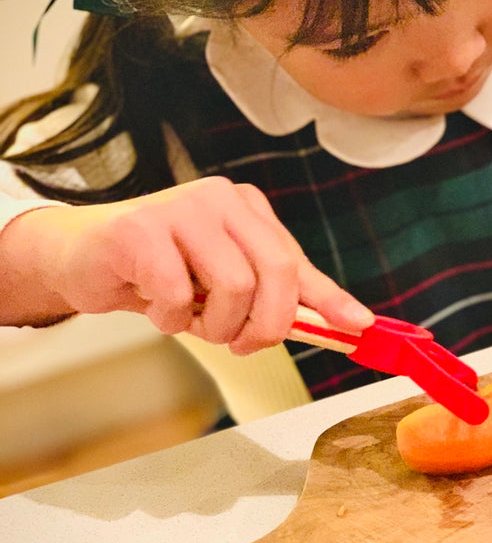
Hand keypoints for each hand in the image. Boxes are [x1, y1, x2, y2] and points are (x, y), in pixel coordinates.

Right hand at [4, 177, 372, 353]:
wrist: (83, 257)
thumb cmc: (159, 272)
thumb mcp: (224, 284)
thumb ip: (278, 297)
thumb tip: (346, 322)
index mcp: (246, 208)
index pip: (296, 259)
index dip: (328, 297)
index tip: (357, 326)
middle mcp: (219, 199)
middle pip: (275, 271)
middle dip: (266, 324)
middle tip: (243, 344)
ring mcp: (180, 208)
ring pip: (233, 286)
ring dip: (213, 325)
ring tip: (188, 319)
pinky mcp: (140, 229)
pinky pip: (176, 293)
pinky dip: (168, 318)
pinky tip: (153, 305)